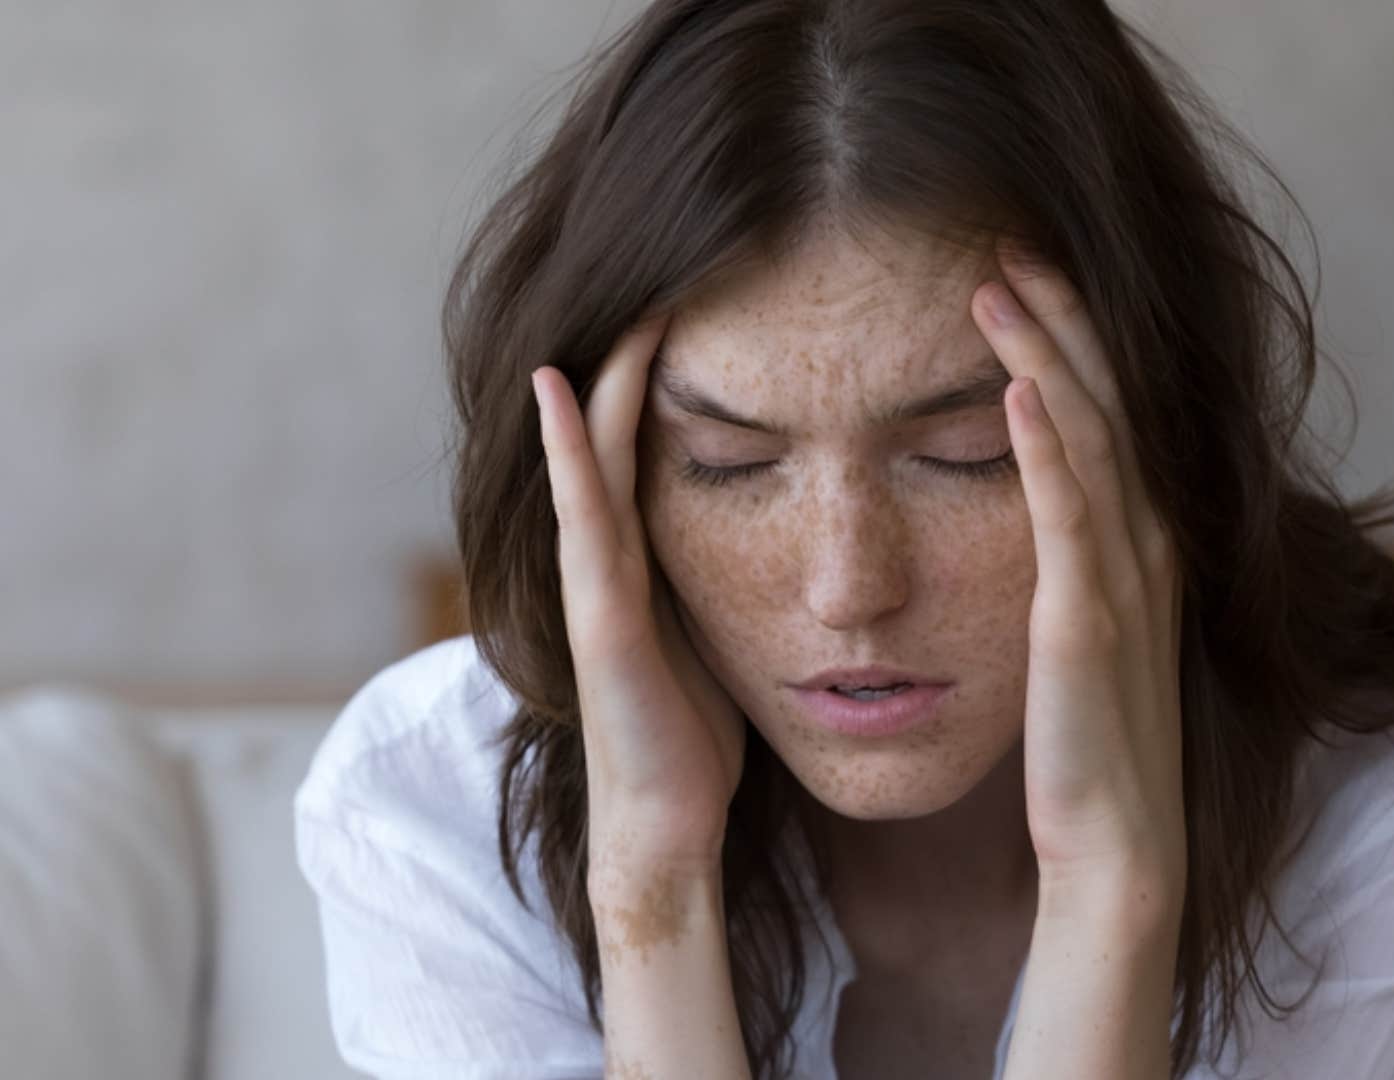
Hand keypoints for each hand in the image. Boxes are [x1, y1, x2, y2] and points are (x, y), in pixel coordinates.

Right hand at [530, 316, 745, 875]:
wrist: (662, 826)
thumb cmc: (694, 737)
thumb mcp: (720, 632)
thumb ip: (726, 577)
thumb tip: (781, 530)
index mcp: (646, 558)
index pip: (652, 443)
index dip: (669, 374)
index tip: (708, 302)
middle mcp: (611, 558)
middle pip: (616, 434)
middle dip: (636, 357)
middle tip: (670, 272)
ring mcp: (595, 583)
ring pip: (593, 458)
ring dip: (603, 378)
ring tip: (623, 302)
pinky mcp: (600, 617)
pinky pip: (585, 517)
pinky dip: (567, 450)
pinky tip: (558, 386)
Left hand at [971, 238, 1187, 910]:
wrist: (1117, 844)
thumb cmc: (1089, 743)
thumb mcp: (1087, 631)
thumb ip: (1075, 563)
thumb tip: (1038, 506)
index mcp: (1140, 542)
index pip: (1112, 411)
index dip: (1076, 335)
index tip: (1024, 270)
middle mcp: (1144, 544)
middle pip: (1108, 401)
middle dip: (1061, 315)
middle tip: (1008, 239)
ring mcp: (1122, 580)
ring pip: (1090, 438)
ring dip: (1046, 354)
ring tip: (997, 283)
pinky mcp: (1085, 623)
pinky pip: (1069, 517)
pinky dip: (1047, 447)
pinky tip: (1018, 388)